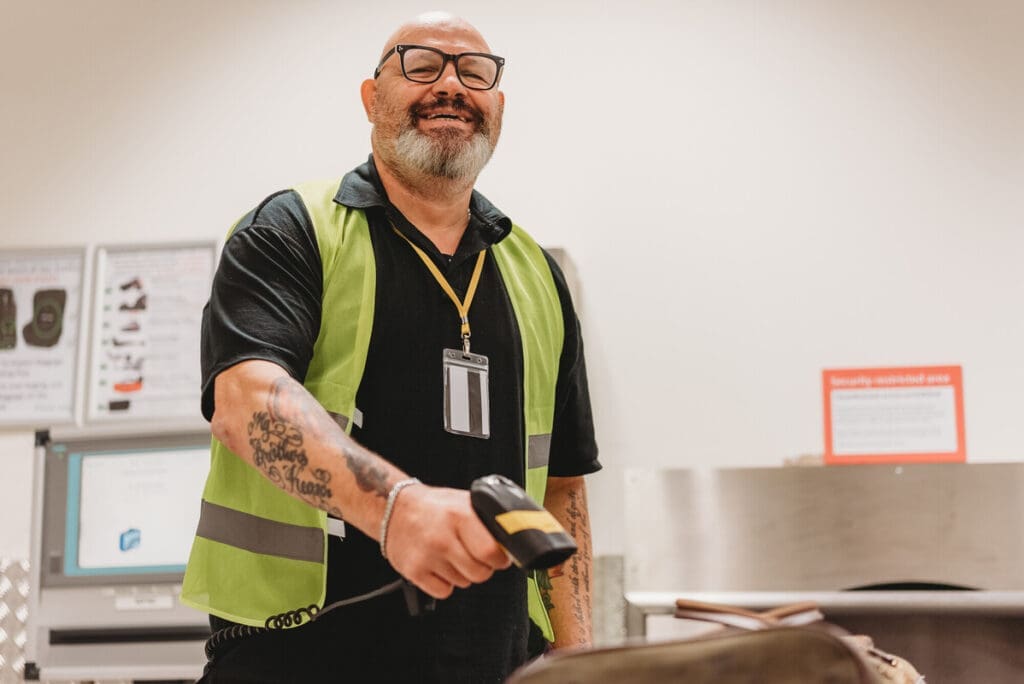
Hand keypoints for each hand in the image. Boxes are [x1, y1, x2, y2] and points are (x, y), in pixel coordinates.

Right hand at [383, 484, 511, 598]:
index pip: (491, 552)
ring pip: (463, 583)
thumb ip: (486, 521)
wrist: (394, 509)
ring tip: (451, 554)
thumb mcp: (463, 502)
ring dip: (462, 573)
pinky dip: (445, 583)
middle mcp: (443, 537)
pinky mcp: (414, 572)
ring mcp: (427, 556)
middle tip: (475, 556)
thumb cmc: (434, 507)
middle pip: (480, 573)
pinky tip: (439, 565)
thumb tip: (512, 542)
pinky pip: (444, 591)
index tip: (498, 556)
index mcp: (459, 516)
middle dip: (483, 568)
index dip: (499, 558)